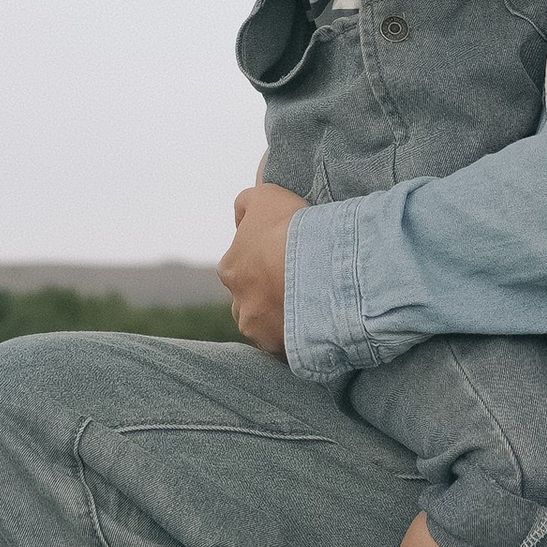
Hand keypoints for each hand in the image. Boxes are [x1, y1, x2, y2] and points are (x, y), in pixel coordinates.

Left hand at [222, 183, 305, 356]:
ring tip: (309, 312)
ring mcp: (259, 329)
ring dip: (281, 321)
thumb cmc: (288, 227)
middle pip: (251, 303)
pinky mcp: (280, 349)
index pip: (241, 270)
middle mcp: (238, 304)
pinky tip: (316, 330)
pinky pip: (288, 350)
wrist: (316, 264)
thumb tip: (241, 217)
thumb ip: (246, 203)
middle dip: (267, 298)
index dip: (264, 265)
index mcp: (230, 269)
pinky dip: (299, 342)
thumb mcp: (264, 196)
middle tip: (297, 288)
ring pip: (267, 328)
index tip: (285, 262)